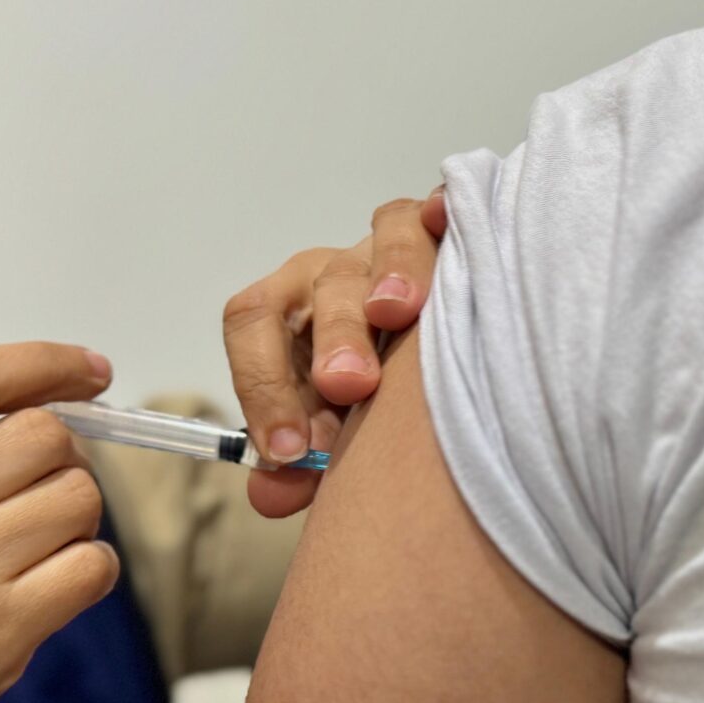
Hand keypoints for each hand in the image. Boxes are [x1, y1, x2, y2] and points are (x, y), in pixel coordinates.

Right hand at [0, 320, 121, 702]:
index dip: (42, 360)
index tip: (88, 368)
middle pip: (40, 436)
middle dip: (58, 462)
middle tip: (32, 504)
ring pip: (75, 498)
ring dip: (74, 523)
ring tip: (27, 557)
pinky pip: (90, 568)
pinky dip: (84, 576)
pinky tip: (43, 598)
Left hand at [222, 189, 446, 517]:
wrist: (439, 363)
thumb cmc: (377, 401)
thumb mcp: (336, 437)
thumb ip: (302, 467)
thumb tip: (269, 495)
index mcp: (292, 314)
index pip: (252, 323)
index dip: (261, 383)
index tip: (287, 449)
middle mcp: (338, 273)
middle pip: (323, 284)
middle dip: (333, 336)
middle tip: (347, 387)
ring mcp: (396, 246)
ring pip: (387, 235)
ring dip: (392, 270)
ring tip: (399, 312)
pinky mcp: (451, 231)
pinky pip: (446, 207)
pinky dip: (445, 209)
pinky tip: (448, 222)